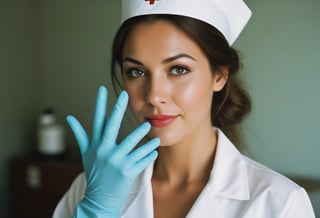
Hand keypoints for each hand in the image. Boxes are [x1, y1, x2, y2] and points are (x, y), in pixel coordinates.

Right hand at [67, 86, 159, 217]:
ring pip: (132, 142)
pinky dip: (149, 153)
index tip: (101, 89)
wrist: (99, 199)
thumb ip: (80, 135)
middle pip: (112, 126)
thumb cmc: (94, 174)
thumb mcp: (86, 154)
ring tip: (149, 125)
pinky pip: (142, 159)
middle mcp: (105, 152)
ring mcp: (117, 162)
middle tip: (125, 94)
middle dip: (118, 108)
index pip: (97, 121)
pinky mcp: (128, 172)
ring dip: (142, 133)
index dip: (99, 104)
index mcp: (96, 146)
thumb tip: (70, 118)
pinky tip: (154, 149)